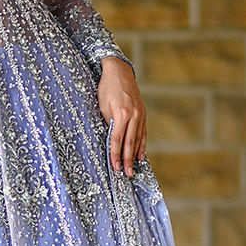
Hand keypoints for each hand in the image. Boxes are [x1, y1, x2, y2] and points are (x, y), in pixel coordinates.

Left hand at [97, 57, 146, 177]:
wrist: (119, 70)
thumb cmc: (106, 87)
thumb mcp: (102, 105)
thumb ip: (108, 122)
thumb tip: (111, 139)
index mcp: (121, 113)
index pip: (117, 139)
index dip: (115, 154)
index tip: (114, 166)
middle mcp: (134, 115)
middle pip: (130, 142)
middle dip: (127, 160)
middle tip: (126, 174)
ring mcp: (140, 114)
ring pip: (138, 139)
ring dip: (135, 155)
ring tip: (133, 168)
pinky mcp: (143, 113)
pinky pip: (143, 132)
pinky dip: (142, 144)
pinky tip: (140, 155)